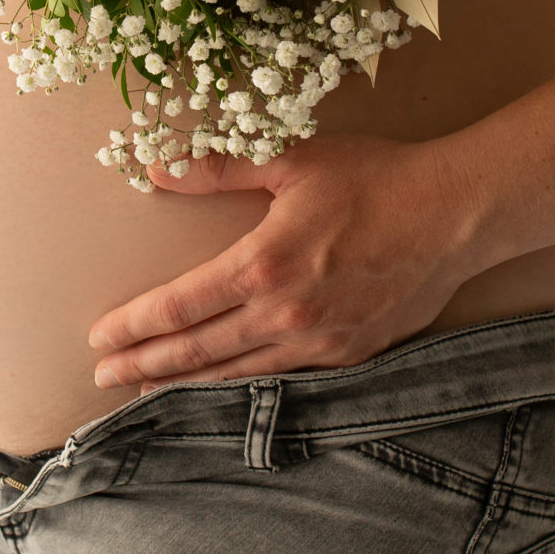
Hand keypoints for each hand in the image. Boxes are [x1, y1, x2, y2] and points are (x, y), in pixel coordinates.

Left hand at [87, 132, 488, 391]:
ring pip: (235, 375)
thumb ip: (219, 168)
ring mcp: (319, 343)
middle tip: (103, 378)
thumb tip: (158, 167)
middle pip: (196, 352)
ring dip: (184, 386)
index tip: (98, 338)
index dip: (133, 325)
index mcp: (263, 265)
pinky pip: (281, 379)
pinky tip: (221, 390)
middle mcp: (285, 315)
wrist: (456, 213)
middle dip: (143, 367)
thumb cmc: (374, 178)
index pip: (178, 306)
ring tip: (145, 393)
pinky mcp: (349, 355)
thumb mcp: (292, 159)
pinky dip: (241, 388)